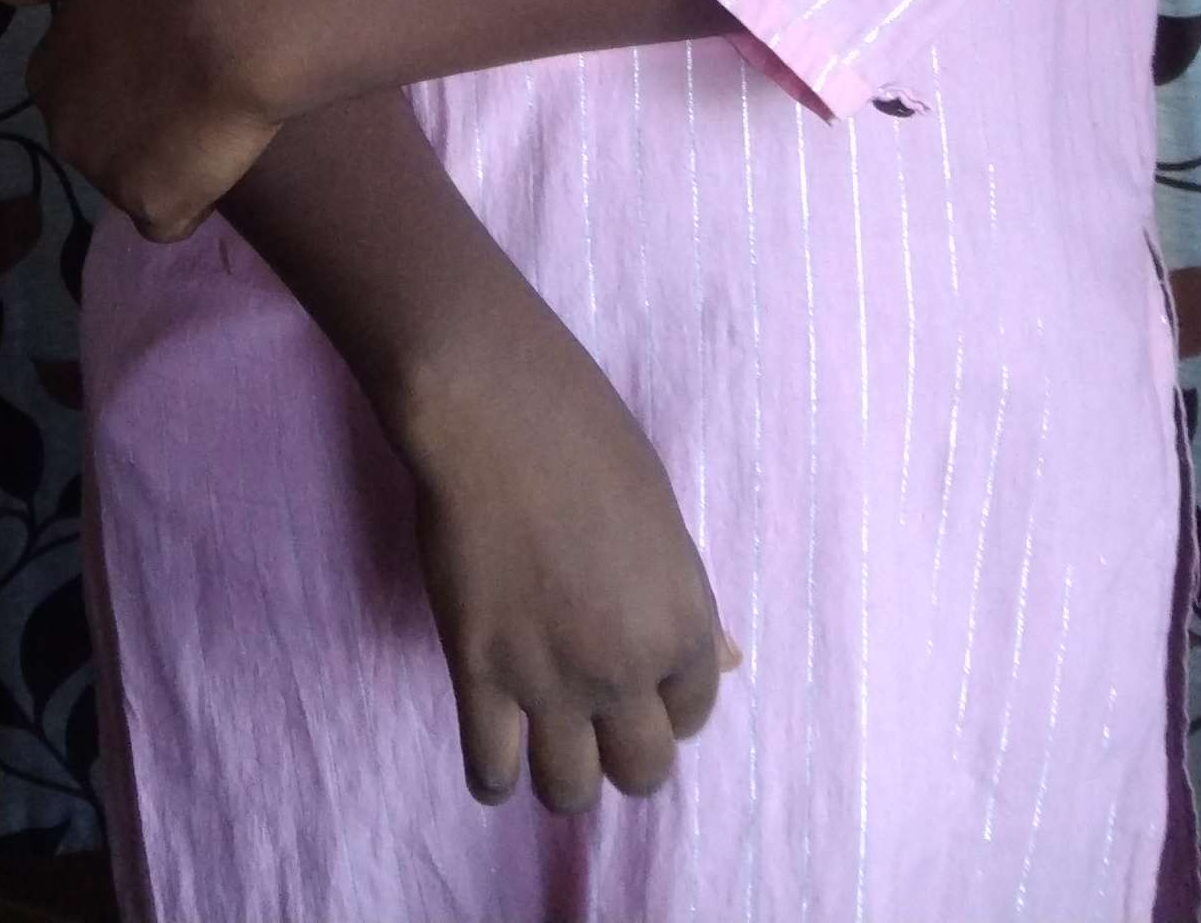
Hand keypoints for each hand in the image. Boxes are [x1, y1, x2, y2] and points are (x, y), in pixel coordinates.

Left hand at [0, 0, 281, 242]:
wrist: (237, 27)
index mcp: (47, 75)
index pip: (68, 86)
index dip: (115, 69)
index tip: (154, 50)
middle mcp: (64, 134)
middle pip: (94, 136)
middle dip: (129, 119)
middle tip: (183, 84)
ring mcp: (106, 177)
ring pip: (128, 177)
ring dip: (158, 158)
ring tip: (207, 117)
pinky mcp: (155, 209)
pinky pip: (165, 216)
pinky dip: (186, 197)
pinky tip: (213, 161)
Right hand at [393, 290, 737, 813]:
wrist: (493, 407)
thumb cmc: (585, 434)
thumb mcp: (661, 511)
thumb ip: (683, 597)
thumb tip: (722, 660)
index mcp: (681, 622)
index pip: (694, 712)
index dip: (668, 701)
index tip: (642, 682)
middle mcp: (624, 667)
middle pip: (641, 773)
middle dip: (624, 755)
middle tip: (597, 723)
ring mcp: (549, 679)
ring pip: (569, 792)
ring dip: (562, 777)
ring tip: (545, 744)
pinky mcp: (478, 674)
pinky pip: (491, 772)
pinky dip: (494, 775)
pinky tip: (494, 749)